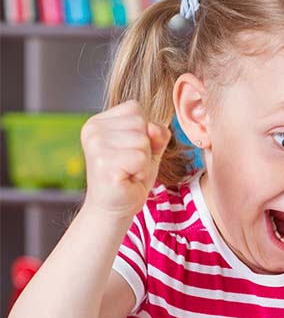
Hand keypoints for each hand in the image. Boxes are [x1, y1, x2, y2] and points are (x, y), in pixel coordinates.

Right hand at [79, 100, 170, 219]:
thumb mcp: (149, 148)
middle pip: (141, 123)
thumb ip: (157, 132)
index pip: (135, 108)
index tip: (130, 151)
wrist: (114, 208)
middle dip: (146, 147)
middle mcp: (92, 130)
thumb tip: (153, 127)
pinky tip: (128, 179)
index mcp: (98, 121)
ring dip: (144, 161)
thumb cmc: (130, 176)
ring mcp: (96, 146)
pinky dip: (142, 171)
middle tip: (131, 164)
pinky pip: (141, 158)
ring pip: (143, 140)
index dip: (144, 132)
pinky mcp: (104, 164)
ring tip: (129, 171)